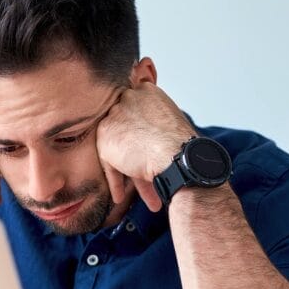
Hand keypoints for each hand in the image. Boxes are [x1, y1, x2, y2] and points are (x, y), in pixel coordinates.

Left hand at [95, 82, 195, 211]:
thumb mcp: (173, 123)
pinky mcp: (105, 138)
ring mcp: (115, 118)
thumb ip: (157, 122)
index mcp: (147, 92)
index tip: (144, 143)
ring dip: (131, 173)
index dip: (140, 128)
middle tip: (146, 170)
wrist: (176, 157)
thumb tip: (151, 138)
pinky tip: (120, 197)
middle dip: (135, 154)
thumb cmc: (183, 146)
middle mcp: (128, 99)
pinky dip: (116, 181)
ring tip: (147, 193)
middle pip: (127, 130)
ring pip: (120, 149)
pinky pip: (109, 163)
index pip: (137, 108)